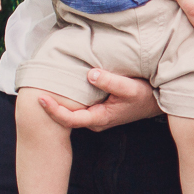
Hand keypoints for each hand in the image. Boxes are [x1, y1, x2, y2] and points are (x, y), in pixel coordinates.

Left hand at [36, 69, 160, 131]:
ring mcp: (97, 116)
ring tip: (46, 87)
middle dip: (51, 105)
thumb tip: (90, 74)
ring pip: (73, 111)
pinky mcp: (100, 109)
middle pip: (67, 116)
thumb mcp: (131, 88)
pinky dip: (71, 97)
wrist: (159, 103)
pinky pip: (80, 106)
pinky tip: (66, 85)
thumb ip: (111, 82)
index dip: (53, 110)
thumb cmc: (146, 97)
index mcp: (99, 118)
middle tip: (34, 91)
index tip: (41, 99)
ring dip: (61, 100)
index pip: (70, 119)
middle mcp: (95, 120)